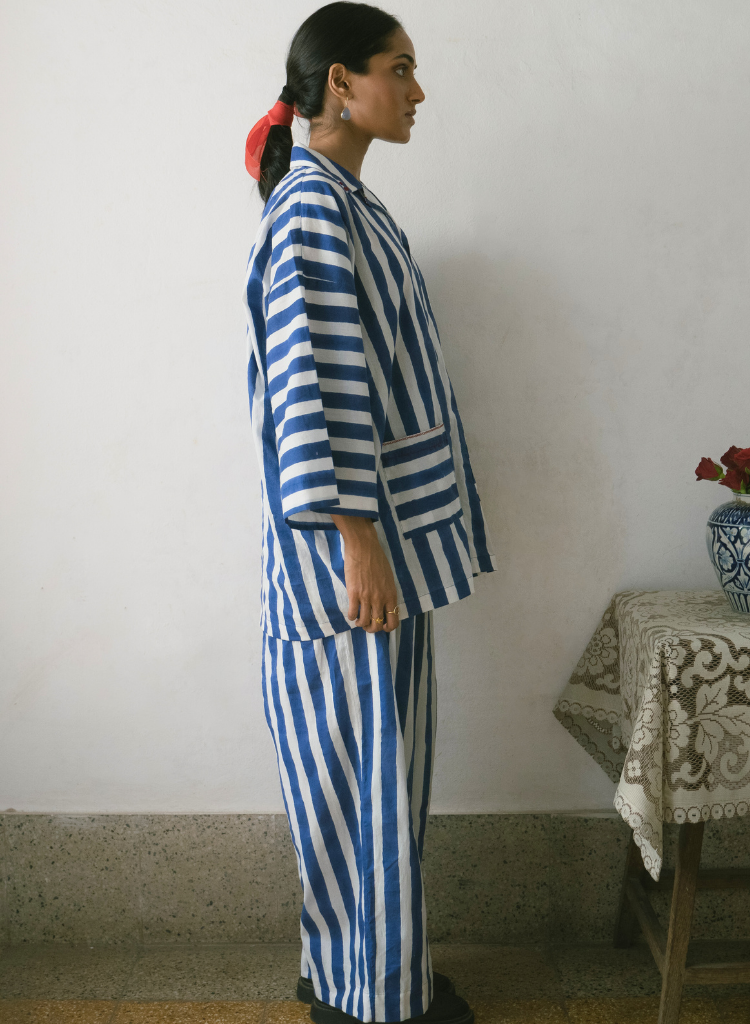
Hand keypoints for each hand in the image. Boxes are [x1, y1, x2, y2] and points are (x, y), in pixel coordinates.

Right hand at [331, 514, 399, 632]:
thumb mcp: (389, 578)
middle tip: (367, 624)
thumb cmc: (377, 559)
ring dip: (360, 624)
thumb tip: (384, 605)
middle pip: (377, 625)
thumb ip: (387, 593)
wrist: (364, 547)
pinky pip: (352, 613)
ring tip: (358, 620)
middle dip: (371, 629)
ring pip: (364, 622)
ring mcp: (367, 597)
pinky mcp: (354, 593)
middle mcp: (380, 599)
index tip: (381, 624)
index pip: (393, 622)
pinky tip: (351, 613)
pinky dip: (351, 617)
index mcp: (391, 595)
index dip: (387, 628)